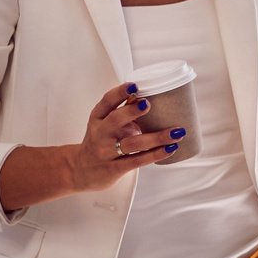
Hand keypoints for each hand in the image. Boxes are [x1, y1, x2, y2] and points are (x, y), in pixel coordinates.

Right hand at [63, 82, 184, 193]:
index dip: (119, 93)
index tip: (134, 86)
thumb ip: (124, 111)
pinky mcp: (114, 169)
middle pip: (115, 120)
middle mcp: (100, 134)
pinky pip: (137, 160)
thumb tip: (146, 94)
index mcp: (98, 118)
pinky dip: (155, 154)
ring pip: (132, 143)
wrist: (81, 171)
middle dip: (131, 111)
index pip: (106, 102)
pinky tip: (170, 148)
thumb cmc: (101, 141)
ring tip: (176, 132)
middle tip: (148, 104)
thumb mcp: (106, 124)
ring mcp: (106, 152)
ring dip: (156, 137)